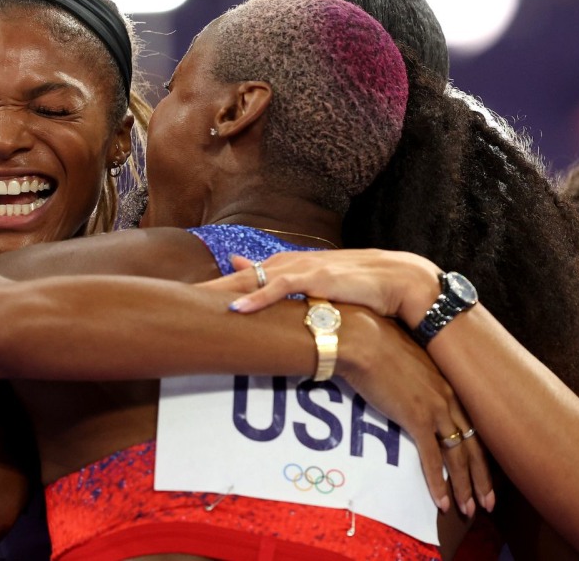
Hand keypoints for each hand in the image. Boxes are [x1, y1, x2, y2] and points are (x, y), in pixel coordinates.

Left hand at [199, 249, 441, 325]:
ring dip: (223, 290)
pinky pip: (281, 289)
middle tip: (174, 301)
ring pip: (254, 279)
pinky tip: (236, 309)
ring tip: (193, 304)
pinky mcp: (319, 278)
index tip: (189, 298)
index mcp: (295, 267)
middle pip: (242, 275)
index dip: (219, 286)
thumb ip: (304, 300)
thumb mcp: (330, 296)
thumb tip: (289, 314)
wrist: (404, 280)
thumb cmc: (369, 291)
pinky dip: (257, 299)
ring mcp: (305, 268)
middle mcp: (295, 263)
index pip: (249, 276)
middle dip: (209, 287)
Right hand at [338, 305, 494, 515]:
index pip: (472, 424)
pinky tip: (443, 502)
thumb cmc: (377, 344)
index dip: (479, 451)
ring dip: (465, 487)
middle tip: (488, 503)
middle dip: (481, 478)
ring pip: (459, 456)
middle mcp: (448, 396)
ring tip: (469, 510)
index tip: (483, 472)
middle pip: (474, 444)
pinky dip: (439, 483)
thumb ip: (414, 379)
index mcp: (447, 383)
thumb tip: (408, 390)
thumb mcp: (406, 361)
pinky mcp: (417, 418)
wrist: (362, 339)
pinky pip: (433, 458)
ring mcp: (435, 408)